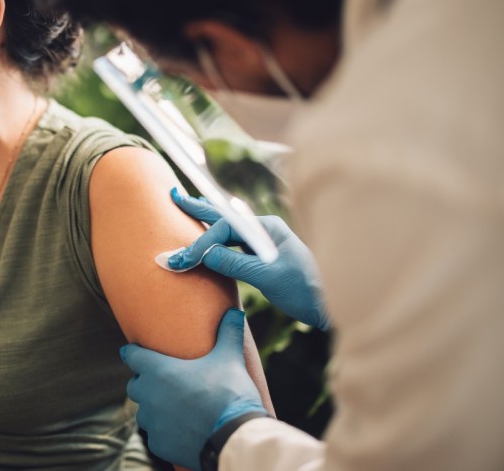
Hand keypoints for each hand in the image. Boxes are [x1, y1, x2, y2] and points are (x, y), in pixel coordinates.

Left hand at [122, 309, 266, 470]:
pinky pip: (155, 435)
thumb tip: (235, 312)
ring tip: (171, 408)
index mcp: (158, 370)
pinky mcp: (159, 444)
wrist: (233, 436)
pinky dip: (164, 432)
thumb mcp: (230, 358)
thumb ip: (229, 333)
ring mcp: (152, 421)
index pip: (132, 355)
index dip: (132, 352)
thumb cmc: (229, 392)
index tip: (130, 350)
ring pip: (143, 412)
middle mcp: (148, 395)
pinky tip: (179, 430)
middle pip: (134, 385)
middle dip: (144, 382)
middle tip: (160, 381)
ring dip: (153, 409)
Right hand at [168, 188, 330, 330]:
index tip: (183, 259)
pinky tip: (208, 237)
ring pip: (227, 230)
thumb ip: (235, 264)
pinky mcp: (262, 260)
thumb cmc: (306, 290)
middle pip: (225, 217)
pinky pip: (233, 246)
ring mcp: (263, 245)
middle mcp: (264, 232)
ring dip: (205, 221)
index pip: (225, 228)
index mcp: (268, 229)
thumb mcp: (269, 277)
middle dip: (198, 209)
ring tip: (187, 206)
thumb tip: (204, 253)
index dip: (202, 242)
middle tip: (173, 196)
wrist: (329, 307)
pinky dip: (216, 241)